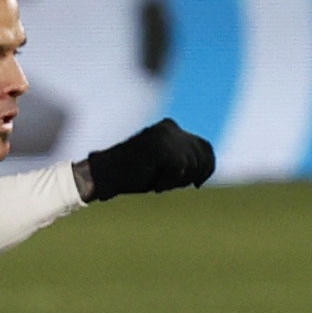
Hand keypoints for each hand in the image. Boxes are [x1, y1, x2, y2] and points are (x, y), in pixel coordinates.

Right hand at [77, 119, 216, 201]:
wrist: (104, 175)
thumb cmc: (131, 175)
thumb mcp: (162, 166)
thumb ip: (181, 162)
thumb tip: (204, 170)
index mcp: (170, 128)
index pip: (205, 147)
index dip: (207, 167)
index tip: (197, 184)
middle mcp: (170, 127)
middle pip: (203, 156)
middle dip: (194, 176)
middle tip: (170, 185)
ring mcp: (166, 135)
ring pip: (191, 165)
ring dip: (176, 181)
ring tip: (156, 183)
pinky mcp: (161, 146)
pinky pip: (179, 170)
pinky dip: (168, 182)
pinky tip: (153, 185)